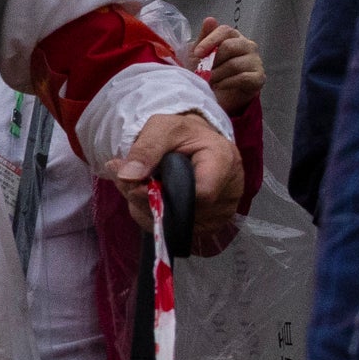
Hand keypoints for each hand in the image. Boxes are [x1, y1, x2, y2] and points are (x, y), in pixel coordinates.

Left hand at [106, 108, 245, 251]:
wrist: (192, 143)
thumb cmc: (179, 134)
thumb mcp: (160, 128)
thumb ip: (144, 149)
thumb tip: (128, 176)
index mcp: (224, 160)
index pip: (201, 193)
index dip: (163, 194)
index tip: (135, 182)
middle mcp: (230, 190)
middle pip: (184, 212)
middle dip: (147, 200)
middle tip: (128, 181)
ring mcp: (223, 211)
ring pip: (176, 225)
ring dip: (146, 210)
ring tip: (141, 186)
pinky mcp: (211, 224)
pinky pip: (176, 231)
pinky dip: (153, 218)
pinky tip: (150, 198)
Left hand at [192, 18, 264, 117]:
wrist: (219, 93)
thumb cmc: (209, 69)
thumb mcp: (200, 53)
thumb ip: (204, 37)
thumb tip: (210, 20)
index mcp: (233, 37)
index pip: (225, 30)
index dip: (210, 40)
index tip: (197, 53)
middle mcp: (247, 46)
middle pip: (230, 47)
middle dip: (212, 61)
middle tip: (202, 71)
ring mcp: (255, 61)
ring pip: (234, 64)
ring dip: (217, 74)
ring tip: (208, 80)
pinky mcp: (259, 77)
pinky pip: (243, 78)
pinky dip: (227, 83)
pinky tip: (218, 86)